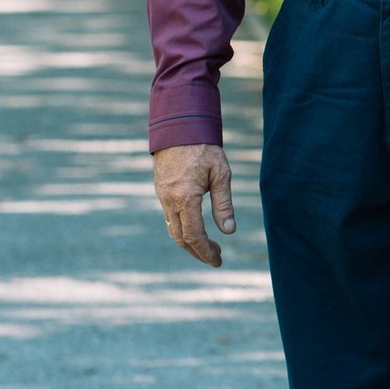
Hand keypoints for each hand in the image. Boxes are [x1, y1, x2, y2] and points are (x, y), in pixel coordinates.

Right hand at [153, 143, 234, 267]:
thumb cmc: (204, 149)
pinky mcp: (161, 190)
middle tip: (215, 257)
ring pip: (172, 228)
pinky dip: (181, 228)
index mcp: (185, 198)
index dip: (205, 251)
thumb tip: (229, 231)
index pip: (193, 235)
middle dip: (197, 251)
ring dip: (188, 241)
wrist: (180, 127)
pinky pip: (169, 216)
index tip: (217, 260)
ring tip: (208, 246)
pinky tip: (195, 227)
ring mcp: (162, 196)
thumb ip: (224, 204)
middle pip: (180, 237)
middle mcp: (169, 200)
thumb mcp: (221, 175)